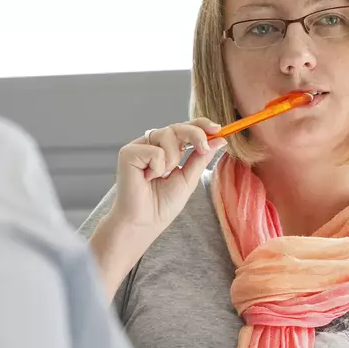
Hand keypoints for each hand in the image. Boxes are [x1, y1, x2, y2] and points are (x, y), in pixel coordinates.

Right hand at [108, 118, 224, 233]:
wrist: (144, 222)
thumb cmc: (163, 204)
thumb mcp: (189, 178)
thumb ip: (201, 157)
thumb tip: (220, 140)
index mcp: (167, 149)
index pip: (185, 129)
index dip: (201, 125)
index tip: (218, 129)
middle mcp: (153, 144)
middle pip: (177, 126)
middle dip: (195, 134)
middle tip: (204, 147)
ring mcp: (140, 147)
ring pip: (166, 134)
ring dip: (172, 158)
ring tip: (162, 176)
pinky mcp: (128, 153)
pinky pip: (154, 150)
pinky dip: (157, 166)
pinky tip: (148, 178)